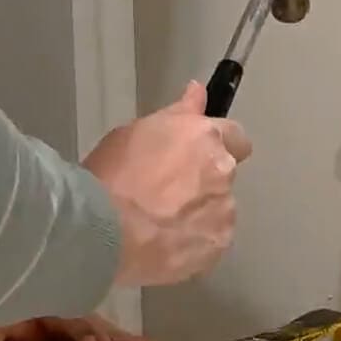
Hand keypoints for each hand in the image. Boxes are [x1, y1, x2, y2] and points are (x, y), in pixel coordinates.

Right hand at [85, 81, 252, 287]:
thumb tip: (198, 93)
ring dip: (200, 213)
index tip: (197, 154)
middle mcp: (223, 172)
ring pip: (219, 210)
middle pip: (224, 175)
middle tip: (167, 192)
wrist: (104, 233)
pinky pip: (211, 242)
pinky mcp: (218, 248)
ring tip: (162, 225)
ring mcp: (224, 212)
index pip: (236, 136)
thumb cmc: (112, 176)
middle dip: (204, 180)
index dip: (219, 144)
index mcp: (205, 137)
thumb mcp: (135, 132)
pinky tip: (166, 246)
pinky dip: (195, 243)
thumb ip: (176, 114)